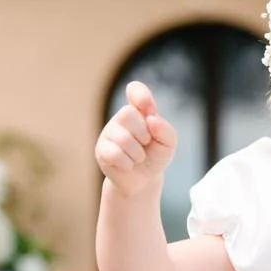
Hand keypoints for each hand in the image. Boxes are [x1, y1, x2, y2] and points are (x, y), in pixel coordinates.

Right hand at [95, 80, 177, 197]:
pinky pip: (114, 153)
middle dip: (143, 133)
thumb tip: (151, 119)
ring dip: (137, 153)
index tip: (147, 107)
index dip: (140, 94)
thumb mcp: (168, 144)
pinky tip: (128, 165)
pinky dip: (127, 163)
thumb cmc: (155, 156)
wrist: (144, 180)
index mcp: (139, 111)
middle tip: (145, 144)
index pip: (136, 91)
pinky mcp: (101, 150)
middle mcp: (121, 118)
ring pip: (122, 137)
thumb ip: (165, 130)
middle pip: (127, 113)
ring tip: (138, 158)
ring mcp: (109, 133)